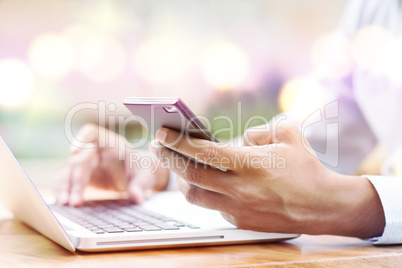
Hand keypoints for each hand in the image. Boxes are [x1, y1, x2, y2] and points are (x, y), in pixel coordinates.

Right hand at [54, 124, 168, 206]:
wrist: (138, 177)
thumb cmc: (142, 171)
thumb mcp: (145, 176)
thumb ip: (140, 185)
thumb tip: (137, 199)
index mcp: (112, 144)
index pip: (92, 133)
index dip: (81, 139)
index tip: (73, 152)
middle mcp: (95, 150)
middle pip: (79, 159)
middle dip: (75, 180)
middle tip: (74, 201)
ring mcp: (86, 161)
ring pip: (68, 169)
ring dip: (64, 185)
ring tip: (64, 203)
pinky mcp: (80, 174)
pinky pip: (65, 178)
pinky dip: (61, 188)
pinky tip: (61, 201)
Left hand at [150, 123, 384, 237]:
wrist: (324, 206)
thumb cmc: (307, 168)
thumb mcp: (287, 135)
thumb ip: (257, 132)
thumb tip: (237, 139)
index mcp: (250, 164)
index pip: (203, 152)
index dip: (178, 141)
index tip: (161, 133)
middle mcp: (240, 188)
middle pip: (191, 175)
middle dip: (169, 159)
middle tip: (157, 147)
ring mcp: (238, 208)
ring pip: (196, 196)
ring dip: (182, 180)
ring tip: (177, 166)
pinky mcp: (241, 221)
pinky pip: (213, 206)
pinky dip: (204, 193)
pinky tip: (204, 183)